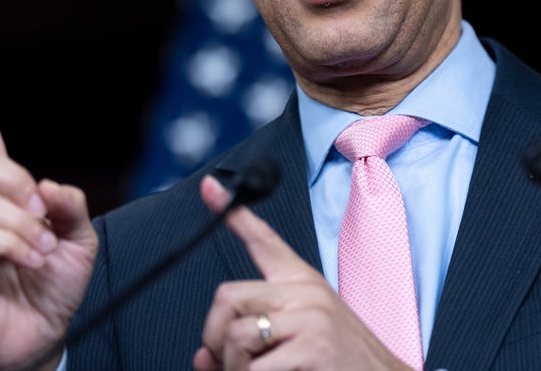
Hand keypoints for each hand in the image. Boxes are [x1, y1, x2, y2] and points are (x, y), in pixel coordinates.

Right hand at [0, 60, 98, 370]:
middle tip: (44, 218)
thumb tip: (45, 183)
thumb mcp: (80, 238)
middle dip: (21, 184)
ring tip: (41, 253)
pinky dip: (12, 244)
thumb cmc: (56, 285)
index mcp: (3, 193)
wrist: (44, 335)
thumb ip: (70, 204)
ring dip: (25, 227)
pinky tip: (30, 263)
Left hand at [192, 176, 412, 370]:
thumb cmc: (339, 364)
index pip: (264, 240)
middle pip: (228, 297)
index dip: (232, 213)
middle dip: (216, 339)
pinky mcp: (314, 346)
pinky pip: (256, 368)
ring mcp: (312, 317)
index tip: (210, 186)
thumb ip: (250, 342)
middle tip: (230, 364)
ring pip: (236, 336)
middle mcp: (307, 293)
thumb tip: (201, 357)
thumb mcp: (297, 341)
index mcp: (303, 284)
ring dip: (234, 368)